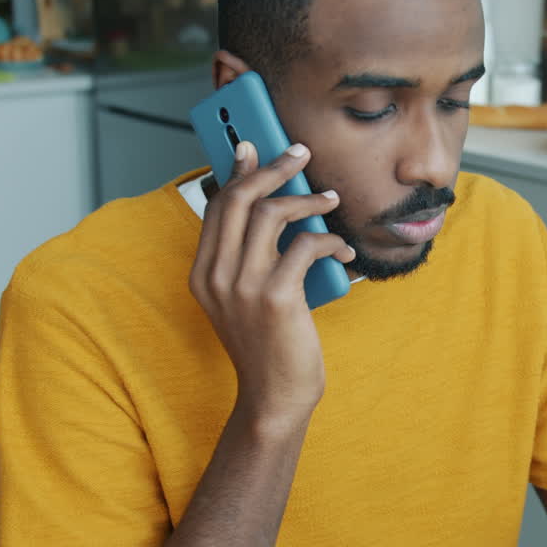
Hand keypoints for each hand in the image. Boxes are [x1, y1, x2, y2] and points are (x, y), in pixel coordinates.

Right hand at [189, 141, 354, 422]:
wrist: (274, 398)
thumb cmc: (269, 346)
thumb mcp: (245, 299)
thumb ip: (249, 258)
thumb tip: (271, 208)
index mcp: (203, 275)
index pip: (217, 207)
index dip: (237, 172)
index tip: (253, 147)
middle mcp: (216, 277)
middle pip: (239, 199)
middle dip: (272, 169)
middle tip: (300, 155)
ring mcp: (243, 287)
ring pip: (271, 214)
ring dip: (308, 201)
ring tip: (330, 201)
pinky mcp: (276, 297)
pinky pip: (306, 245)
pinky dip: (330, 241)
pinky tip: (342, 253)